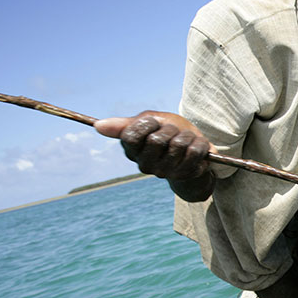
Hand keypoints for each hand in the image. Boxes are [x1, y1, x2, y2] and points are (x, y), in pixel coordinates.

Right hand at [95, 111, 210, 180]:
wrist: (194, 152)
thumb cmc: (169, 132)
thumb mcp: (149, 121)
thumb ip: (124, 124)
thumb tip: (97, 126)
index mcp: (132, 150)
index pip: (132, 135)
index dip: (148, 124)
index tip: (155, 123)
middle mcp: (145, 165)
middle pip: (157, 140)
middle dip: (171, 129)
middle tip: (175, 132)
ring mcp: (165, 172)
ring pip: (179, 144)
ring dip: (188, 136)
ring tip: (188, 139)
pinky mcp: (185, 175)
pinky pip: (195, 152)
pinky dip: (200, 144)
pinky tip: (198, 149)